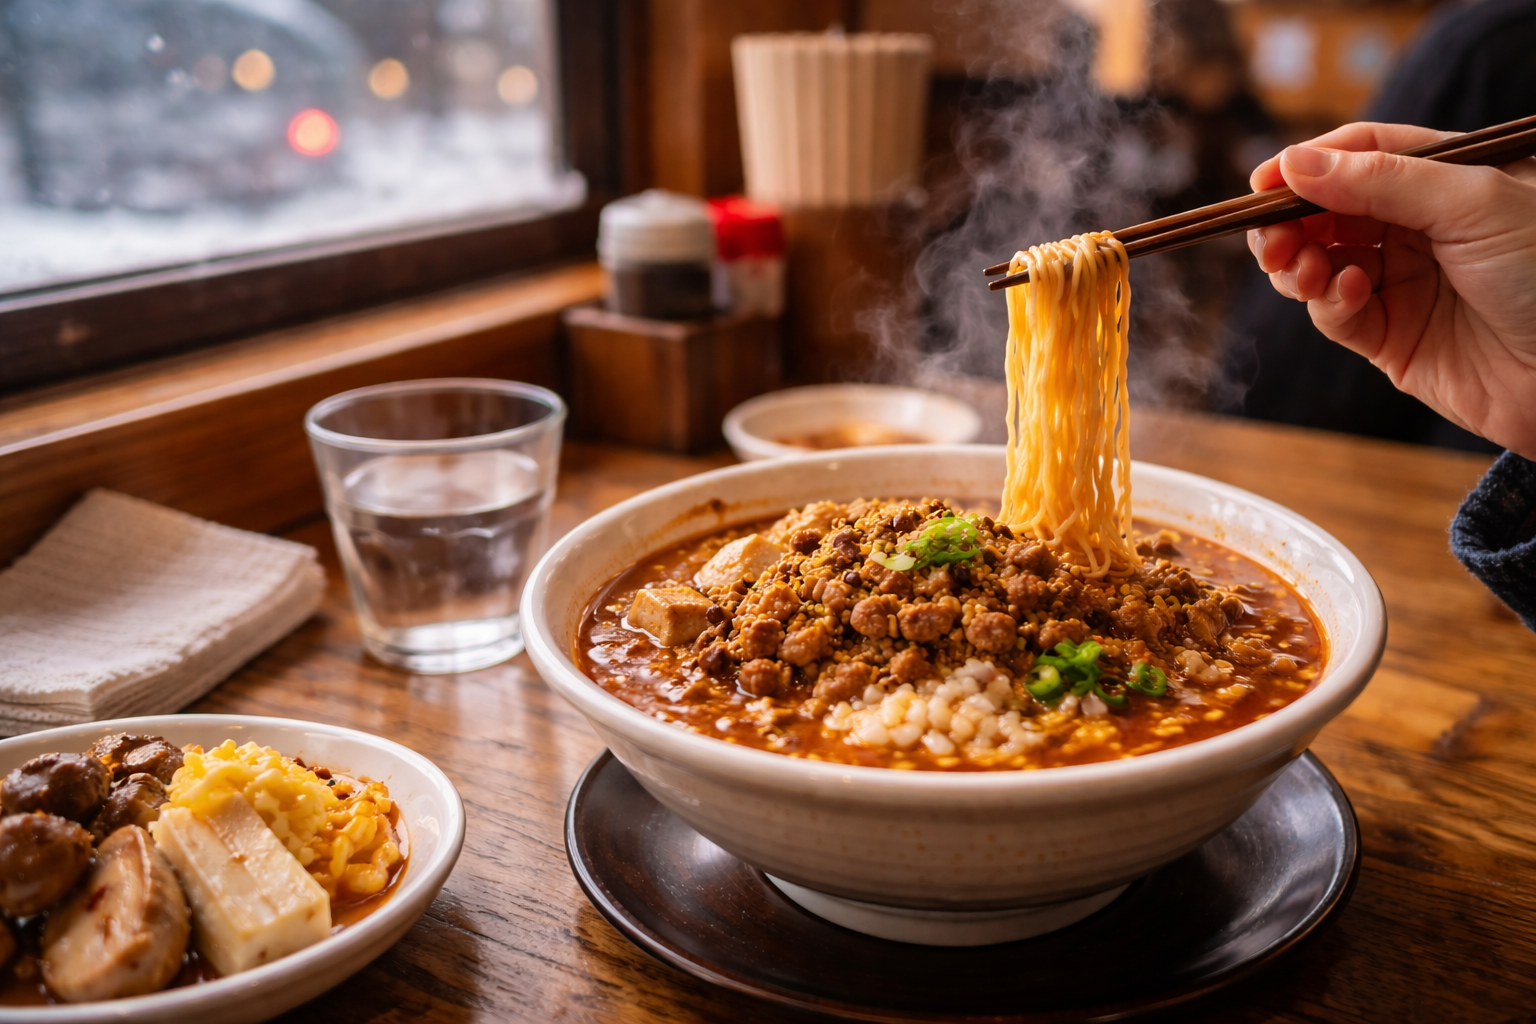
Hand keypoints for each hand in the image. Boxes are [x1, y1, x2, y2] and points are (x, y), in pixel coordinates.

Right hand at [1247, 123, 1535, 458]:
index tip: (1264, 183)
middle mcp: (1421, 228)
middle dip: (1291, 222)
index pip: (1362, 154)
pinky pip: (1337, 315)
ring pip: (1321, 263)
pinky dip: (1329, 303)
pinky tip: (1347, 294)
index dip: (1309, 164)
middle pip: (1329, 210)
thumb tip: (1296, 164)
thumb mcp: (1471, 203)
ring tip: (1304, 270)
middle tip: (1271, 239)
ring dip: (1300, 264)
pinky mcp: (1391, 338)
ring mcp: (1403, 283)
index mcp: (1448, 180)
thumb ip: (1381, 179)